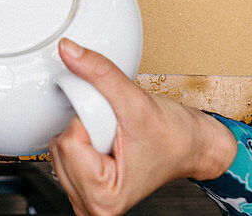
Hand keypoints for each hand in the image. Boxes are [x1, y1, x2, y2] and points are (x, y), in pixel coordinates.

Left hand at [48, 39, 235, 215]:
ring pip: (59, 148)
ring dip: (83, 132)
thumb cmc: (174, 136)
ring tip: (113, 135)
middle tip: (116, 130)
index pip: (68, 143)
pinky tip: (104, 140)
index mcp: (102, 196)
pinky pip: (63, 152)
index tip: (114, 122)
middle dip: (86, 128)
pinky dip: (81, 138)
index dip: (89, 121)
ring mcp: (84, 197)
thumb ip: (100, 73)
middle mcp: (90, 204)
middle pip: (60, 146)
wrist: (193, 145)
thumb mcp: (137, 102)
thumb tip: (68, 50)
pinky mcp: (82, 187)